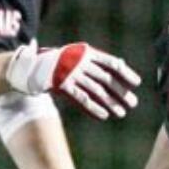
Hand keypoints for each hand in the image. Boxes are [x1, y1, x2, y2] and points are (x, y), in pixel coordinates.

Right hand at [6, 40, 140, 119]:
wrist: (31, 65)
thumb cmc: (61, 60)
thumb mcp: (79, 54)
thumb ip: (98, 60)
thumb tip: (122, 64)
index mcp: (87, 52)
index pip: (111, 63)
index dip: (125, 73)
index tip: (137, 83)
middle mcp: (80, 62)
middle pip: (106, 79)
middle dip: (121, 92)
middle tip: (133, 103)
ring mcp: (71, 74)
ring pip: (96, 91)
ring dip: (110, 103)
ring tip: (122, 113)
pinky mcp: (62, 86)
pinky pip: (81, 98)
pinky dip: (93, 108)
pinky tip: (104, 115)